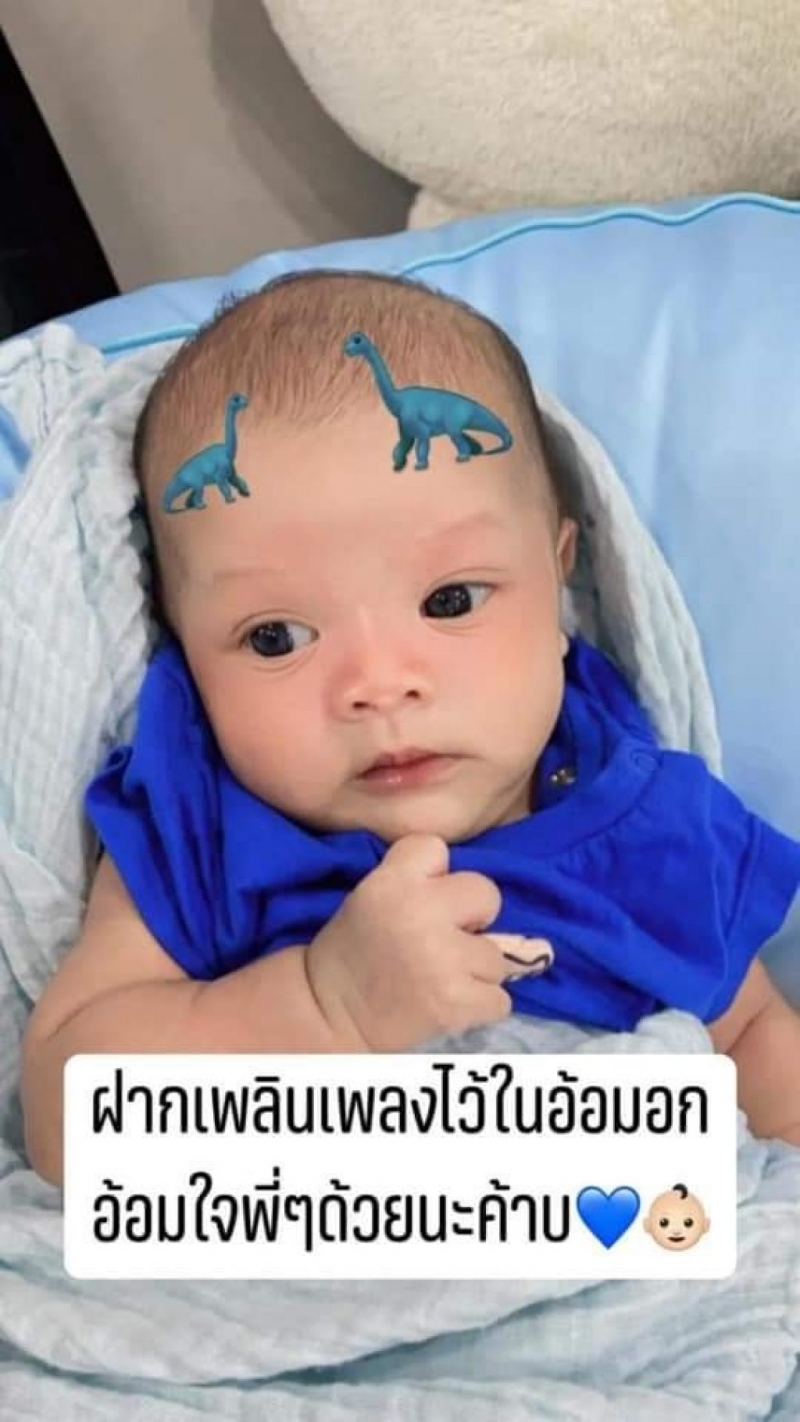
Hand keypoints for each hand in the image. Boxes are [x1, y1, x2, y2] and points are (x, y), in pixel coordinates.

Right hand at [305, 833, 550, 1051]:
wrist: (328, 1016)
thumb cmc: (352, 954)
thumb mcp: (370, 896)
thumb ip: (415, 880)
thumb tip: (463, 888)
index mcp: (392, 882)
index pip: (436, 848)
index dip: (436, 874)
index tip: (424, 898)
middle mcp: (421, 913)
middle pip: (487, 894)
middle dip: (473, 920)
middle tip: (446, 941)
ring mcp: (443, 959)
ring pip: (496, 957)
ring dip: (476, 972)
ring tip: (442, 980)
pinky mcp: (457, 1002)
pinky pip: (499, 999)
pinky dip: (480, 1006)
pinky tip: (448, 1005)